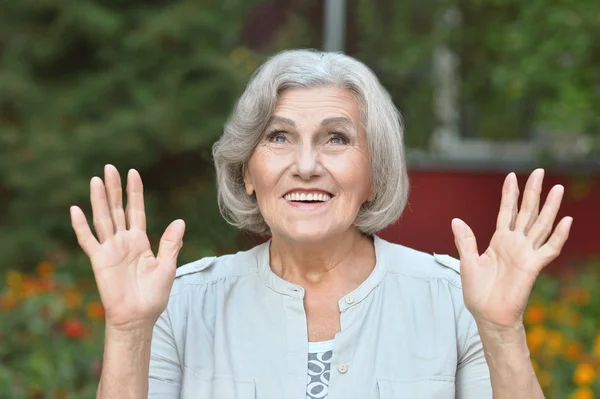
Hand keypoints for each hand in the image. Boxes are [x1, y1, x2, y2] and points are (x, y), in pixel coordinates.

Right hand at [70, 165, 184, 331]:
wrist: (139, 317)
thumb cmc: (154, 296)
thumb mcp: (167, 266)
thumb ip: (170, 243)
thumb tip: (180, 221)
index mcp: (140, 241)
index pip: (136, 211)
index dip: (134, 192)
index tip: (132, 173)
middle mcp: (124, 242)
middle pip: (117, 209)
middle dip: (114, 189)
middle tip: (110, 167)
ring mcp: (110, 250)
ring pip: (103, 219)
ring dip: (99, 200)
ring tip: (96, 180)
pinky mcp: (99, 261)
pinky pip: (88, 240)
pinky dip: (81, 226)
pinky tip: (75, 210)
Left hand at [452, 169, 571, 328]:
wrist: (487, 314)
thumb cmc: (478, 292)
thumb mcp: (467, 262)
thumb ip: (465, 240)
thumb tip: (456, 219)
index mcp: (499, 241)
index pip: (507, 211)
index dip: (509, 194)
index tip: (512, 175)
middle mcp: (515, 244)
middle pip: (527, 212)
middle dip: (532, 192)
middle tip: (540, 172)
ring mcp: (526, 253)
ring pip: (541, 225)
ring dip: (550, 207)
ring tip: (557, 188)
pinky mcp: (533, 266)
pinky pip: (549, 249)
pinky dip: (559, 236)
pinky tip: (566, 221)